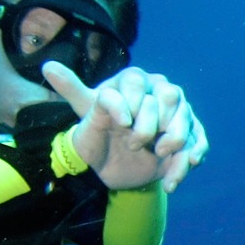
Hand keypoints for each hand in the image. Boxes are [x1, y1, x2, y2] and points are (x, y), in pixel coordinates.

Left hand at [42, 64, 207, 193]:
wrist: (114, 164)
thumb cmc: (99, 132)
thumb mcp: (86, 113)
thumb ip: (71, 88)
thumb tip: (46, 66)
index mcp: (136, 81)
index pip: (140, 81)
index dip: (132, 102)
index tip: (122, 125)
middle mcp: (161, 92)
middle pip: (170, 97)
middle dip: (154, 123)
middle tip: (135, 144)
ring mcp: (179, 115)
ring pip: (187, 121)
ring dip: (176, 141)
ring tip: (159, 158)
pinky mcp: (190, 137)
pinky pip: (198, 144)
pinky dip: (189, 159)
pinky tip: (174, 178)